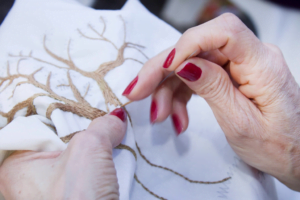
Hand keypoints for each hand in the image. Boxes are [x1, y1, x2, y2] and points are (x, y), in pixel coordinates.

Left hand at [0, 108, 126, 199]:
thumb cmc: (79, 198)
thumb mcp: (89, 150)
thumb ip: (101, 126)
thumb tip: (116, 118)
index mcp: (16, 166)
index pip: (37, 125)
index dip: (62, 110)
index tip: (86, 101)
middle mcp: (30, 179)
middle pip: (59, 140)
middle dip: (83, 128)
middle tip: (104, 117)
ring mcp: (53, 191)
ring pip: (76, 156)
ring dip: (96, 146)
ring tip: (113, 133)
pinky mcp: (76, 197)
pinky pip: (87, 171)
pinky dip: (101, 163)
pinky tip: (114, 156)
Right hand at [122, 13, 299, 190]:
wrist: (297, 155)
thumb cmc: (279, 146)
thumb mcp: (241, 124)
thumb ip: (213, 89)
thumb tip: (185, 64)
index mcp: (263, 65)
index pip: (224, 32)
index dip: (188, 43)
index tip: (164, 67)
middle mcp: (252, 57)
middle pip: (199, 48)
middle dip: (164, 71)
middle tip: (138, 92)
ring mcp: (241, 65)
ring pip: (192, 63)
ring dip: (170, 88)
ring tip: (161, 116)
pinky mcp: (232, 74)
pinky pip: (199, 75)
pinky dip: (181, 94)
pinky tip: (176, 116)